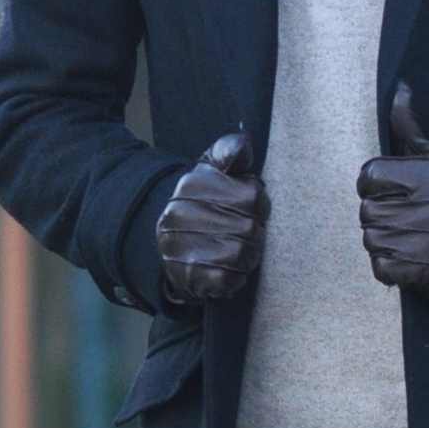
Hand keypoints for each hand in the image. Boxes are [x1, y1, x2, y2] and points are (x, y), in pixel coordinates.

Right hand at [156, 132, 268, 302]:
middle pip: (249, 228)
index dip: (260, 206)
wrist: (168, 243)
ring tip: (239, 251)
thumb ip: (229, 152)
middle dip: (255, 234)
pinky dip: (235, 278)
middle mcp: (182, 214)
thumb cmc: (201, 201)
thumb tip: (242, 147)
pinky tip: (228, 269)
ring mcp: (181, 246)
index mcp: (193, 184)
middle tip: (246, 234)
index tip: (251, 210)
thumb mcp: (212, 168)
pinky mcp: (187, 276)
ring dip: (248, 256)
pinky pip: (228, 280)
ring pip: (242, 255)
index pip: (253, 196)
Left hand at [357, 84, 428, 324]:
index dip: (375, 187)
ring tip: (410, 241)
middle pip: (367, 210)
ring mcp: (427, 240)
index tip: (393, 195)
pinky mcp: (421, 270)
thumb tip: (399, 91)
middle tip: (406, 221)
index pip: (368, 175)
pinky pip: (380, 266)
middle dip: (381, 218)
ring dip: (384, 244)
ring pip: (371, 238)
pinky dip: (390, 268)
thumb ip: (410, 130)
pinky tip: (410, 261)